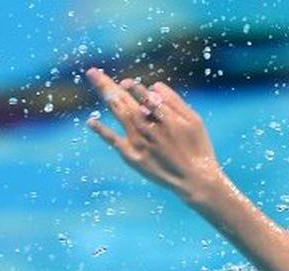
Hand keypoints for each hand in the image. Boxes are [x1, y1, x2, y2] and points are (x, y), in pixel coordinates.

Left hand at [85, 67, 222, 198]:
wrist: (195, 180)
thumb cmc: (198, 148)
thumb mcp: (194, 121)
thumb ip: (175, 101)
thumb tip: (154, 85)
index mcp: (165, 117)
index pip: (143, 96)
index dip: (134, 88)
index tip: (126, 83)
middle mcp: (149, 128)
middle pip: (125, 101)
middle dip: (107, 85)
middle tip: (92, 72)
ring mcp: (139, 142)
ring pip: (119, 115)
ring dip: (105, 96)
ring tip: (93, 82)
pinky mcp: (133, 157)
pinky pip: (113, 141)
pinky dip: (102, 131)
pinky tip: (90, 121)